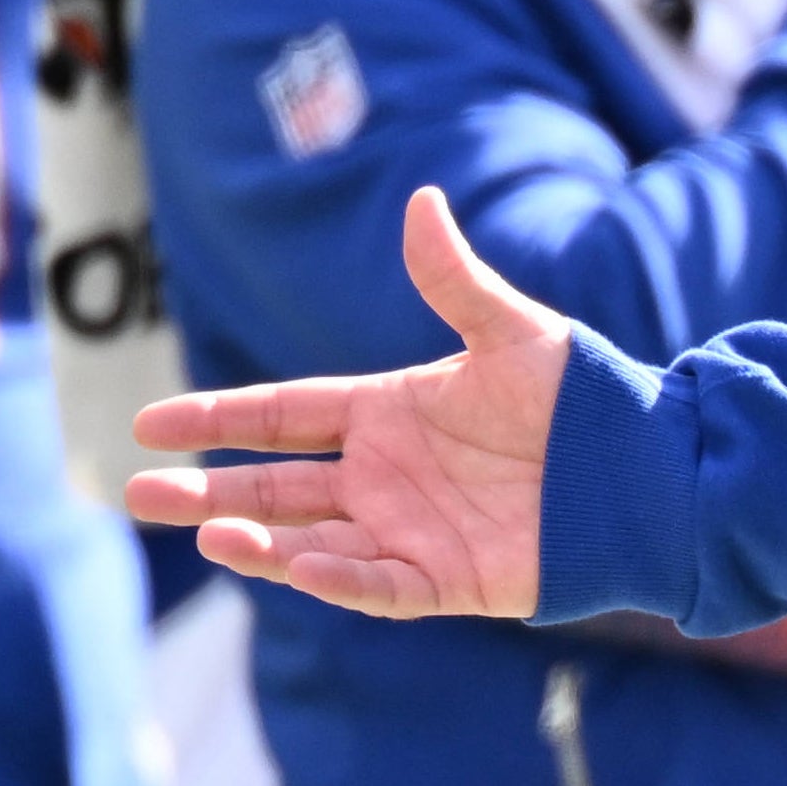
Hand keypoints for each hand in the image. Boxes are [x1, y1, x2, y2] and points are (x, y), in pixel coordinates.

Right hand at [126, 188, 564, 620]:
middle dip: (204, 489)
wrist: (650, 467)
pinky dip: (335, 578)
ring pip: (310, 540)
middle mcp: (385, 475)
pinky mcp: (447, 579)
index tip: (148, 423)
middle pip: (273, 484)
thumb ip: (455, 280)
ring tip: (204, 529)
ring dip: (257, 538)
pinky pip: (377, 584)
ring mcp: (410, 529)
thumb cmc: (586, 398)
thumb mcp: (514, 332)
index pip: (282, 415)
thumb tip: (423, 201)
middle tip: (136, 493)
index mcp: (389, 412)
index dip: (217, 420)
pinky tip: (293, 565)